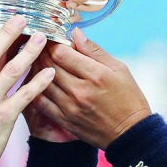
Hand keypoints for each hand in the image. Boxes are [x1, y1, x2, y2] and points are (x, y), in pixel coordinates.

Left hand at [32, 29, 150, 148]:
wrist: (129, 133)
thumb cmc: (128, 98)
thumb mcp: (119, 68)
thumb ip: (94, 50)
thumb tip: (75, 33)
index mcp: (95, 75)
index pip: (61, 53)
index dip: (54, 43)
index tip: (54, 40)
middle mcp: (80, 91)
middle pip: (48, 65)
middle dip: (43, 54)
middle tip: (43, 50)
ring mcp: (70, 107)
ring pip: (42, 83)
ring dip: (38, 71)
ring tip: (39, 64)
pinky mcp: (65, 121)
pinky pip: (42, 103)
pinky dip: (37, 90)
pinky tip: (39, 84)